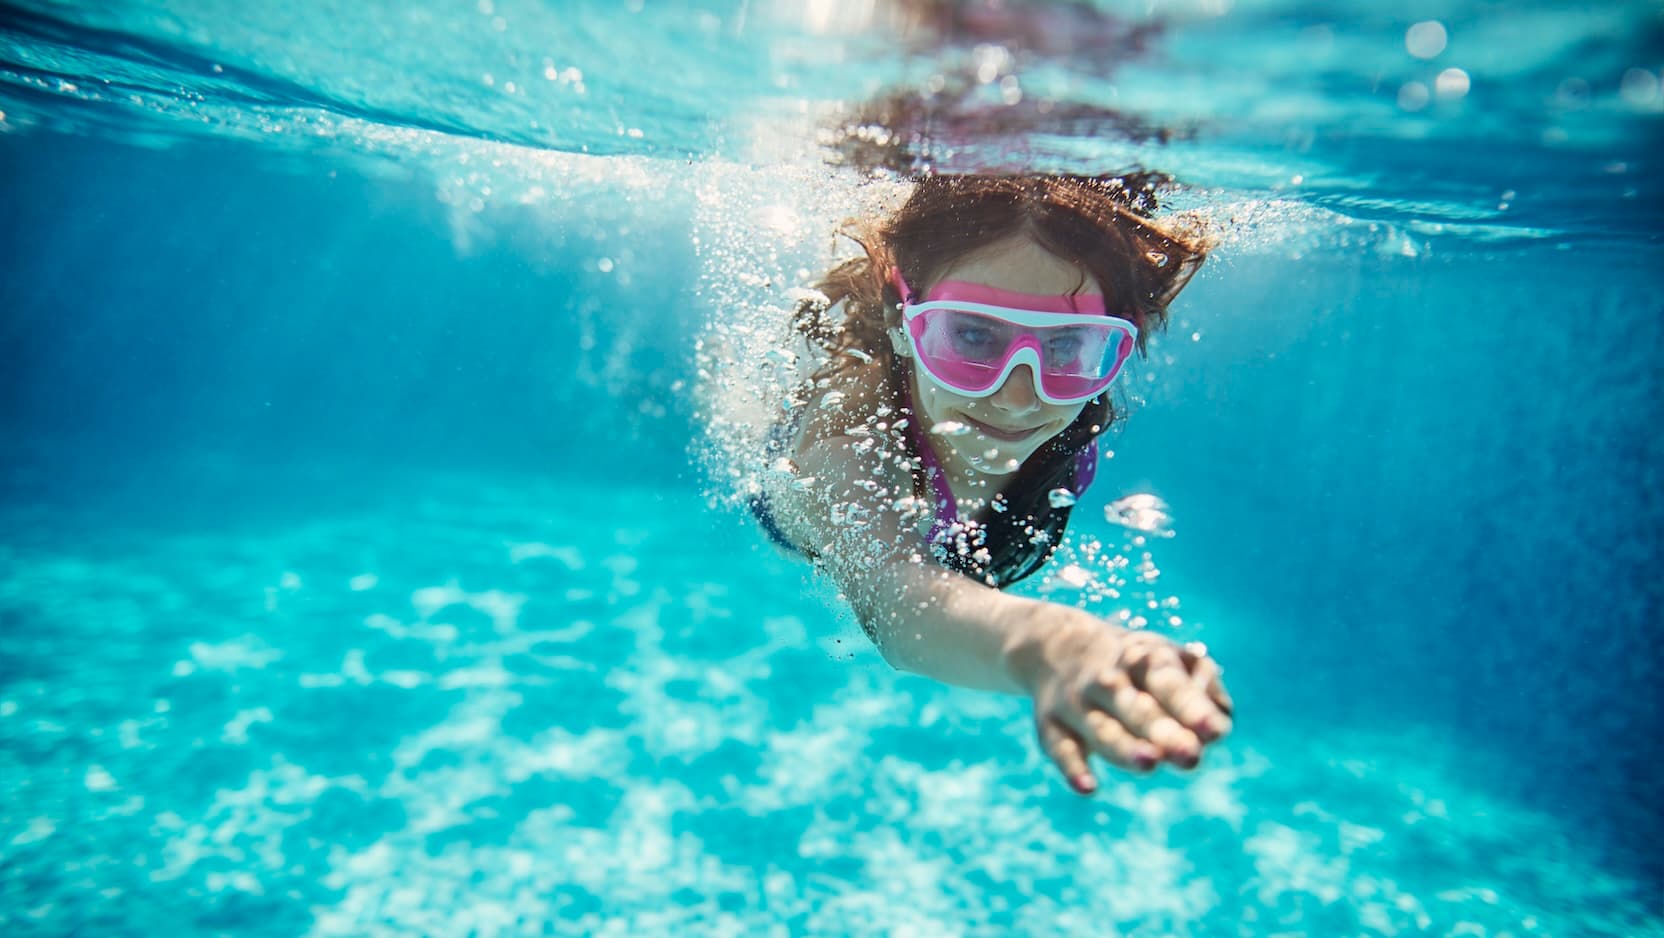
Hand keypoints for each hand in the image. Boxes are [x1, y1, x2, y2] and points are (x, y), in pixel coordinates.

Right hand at [1010, 614, 1233, 794]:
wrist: (1055, 645)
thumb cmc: (1136, 664)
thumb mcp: (1172, 658)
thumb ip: (1205, 689)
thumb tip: (1217, 728)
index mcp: (1144, 659)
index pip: (1169, 682)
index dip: (1191, 705)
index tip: (1214, 731)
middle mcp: (1107, 679)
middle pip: (1136, 706)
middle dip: (1162, 730)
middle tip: (1190, 756)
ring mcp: (1076, 702)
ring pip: (1101, 728)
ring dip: (1123, 746)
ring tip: (1150, 763)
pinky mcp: (1050, 726)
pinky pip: (1058, 747)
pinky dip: (1071, 767)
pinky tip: (1087, 787)